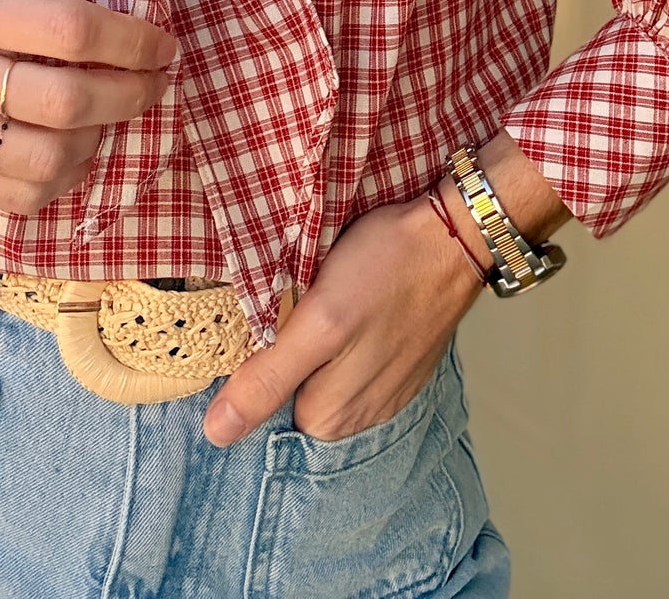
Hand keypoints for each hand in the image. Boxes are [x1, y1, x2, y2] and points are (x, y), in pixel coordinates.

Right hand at [0, 0, 178, 215]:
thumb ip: (43, 6)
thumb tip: (127, 40)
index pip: (71, 33)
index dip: (133, 43)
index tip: (163, 46)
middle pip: (68, 103)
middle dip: (131, 95)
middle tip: (153, 83)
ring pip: (50, 161)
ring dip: (99, 140)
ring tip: (106, 116)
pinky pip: (18, 197)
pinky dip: (61, 177)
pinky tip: (68, 149)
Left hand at [202, 195, 485, 446]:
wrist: (451, 236)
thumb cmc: (385, 269)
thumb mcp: (319, 322)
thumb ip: (270, 379)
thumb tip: (218, 433)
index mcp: (330, 417)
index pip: (262, 415)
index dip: (246, 375)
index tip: (247, 337)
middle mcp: (358, 418)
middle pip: (290, 397)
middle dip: (277, 359)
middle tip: (279, 310)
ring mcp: (381, 391)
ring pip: (319, 378)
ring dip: (306, 347)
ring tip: (310, 303)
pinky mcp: (395, 364)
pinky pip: (348, 364)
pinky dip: (336, 339)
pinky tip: (342, 304)